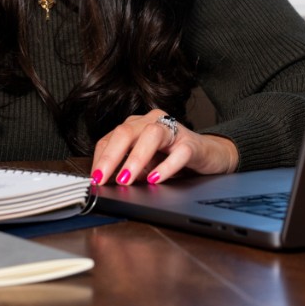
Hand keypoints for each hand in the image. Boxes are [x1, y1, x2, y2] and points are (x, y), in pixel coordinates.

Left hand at [90, 109, 237, 186]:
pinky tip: (155, 179)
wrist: (211, 155)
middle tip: (102, 178)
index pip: (111, 138)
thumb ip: (128, 169)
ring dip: (135, 158)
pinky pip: (179, 152)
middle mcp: (153, 122)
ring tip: (126, 179)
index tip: (94, 180)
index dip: (100, 159)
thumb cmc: (174, 157)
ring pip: (151, 135)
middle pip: (126, 132)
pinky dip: (166, 166)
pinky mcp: (193, 143)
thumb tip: (107, 184)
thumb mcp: (145, 164)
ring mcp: (174, 130)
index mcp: (137, 125)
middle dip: (111, 157)